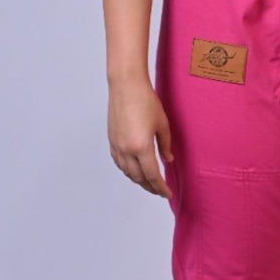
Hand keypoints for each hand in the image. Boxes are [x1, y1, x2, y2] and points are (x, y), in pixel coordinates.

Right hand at [107, 77, 173, 197]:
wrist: (126, 86)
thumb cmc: (146, 101)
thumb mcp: (162, 124)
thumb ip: (165, 145)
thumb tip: (168, 160)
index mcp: (141, 147)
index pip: (152, 175)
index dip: (160, 187)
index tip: (167, 193)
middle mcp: (126, 150)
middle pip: (138, 178)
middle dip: (150, 187)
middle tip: (160, 191)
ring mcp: (117, 146)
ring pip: (127, 172)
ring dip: (138, 180)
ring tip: (149, 183)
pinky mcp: (111, 140)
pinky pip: (119, 163)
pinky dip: (127, 170)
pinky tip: (134, 170)